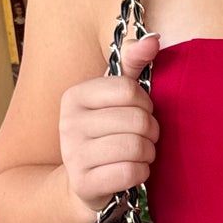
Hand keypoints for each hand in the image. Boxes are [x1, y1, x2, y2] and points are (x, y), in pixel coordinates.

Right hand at [56, 33, 160, 212]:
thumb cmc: (107, 135)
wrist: (86, 183)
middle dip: (151, 131)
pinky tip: (133, 171)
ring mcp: (73, 155)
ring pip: (136, 146)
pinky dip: (141, 172)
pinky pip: (130, 172)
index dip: (145, 103)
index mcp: (75, 96)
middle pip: (137, 119)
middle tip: (144, 138)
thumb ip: (132, 64)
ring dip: (148, 153)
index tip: (140, 112)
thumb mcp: (116, 98)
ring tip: (140, 154)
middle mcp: (68, 123)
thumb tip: (153, 39)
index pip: (129, 89)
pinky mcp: (83, 183)